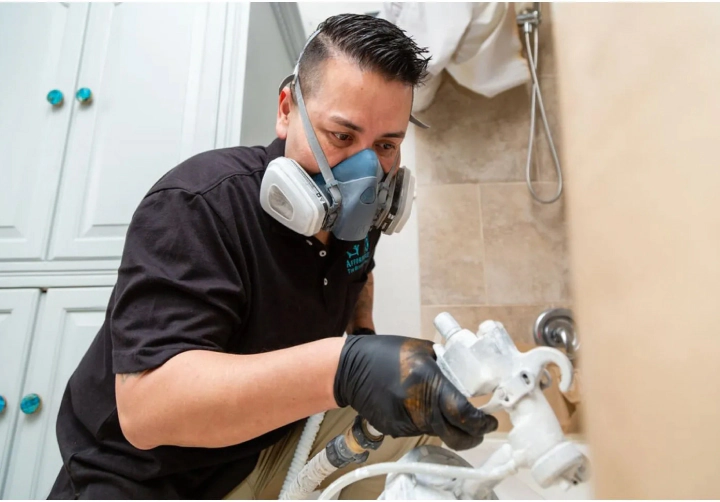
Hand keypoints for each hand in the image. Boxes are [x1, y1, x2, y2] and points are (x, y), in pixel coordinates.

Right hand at [334, 334, 497, 450]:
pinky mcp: (395, 430)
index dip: (482, 422)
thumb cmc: (384, 354)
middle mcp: (417, 407)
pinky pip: (420, 431)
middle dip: (473, 434)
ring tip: (445, 408)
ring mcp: (405, 422)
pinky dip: (427, 423)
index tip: (491, 420)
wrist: (350, 369)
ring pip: (439, 433)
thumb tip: (470, 375)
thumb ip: (446, 364)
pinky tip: (419, 406)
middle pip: (456, 435)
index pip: (464, 413)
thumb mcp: (422, 350)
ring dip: (449, 426)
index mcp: (428, 382)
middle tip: (480, 426)